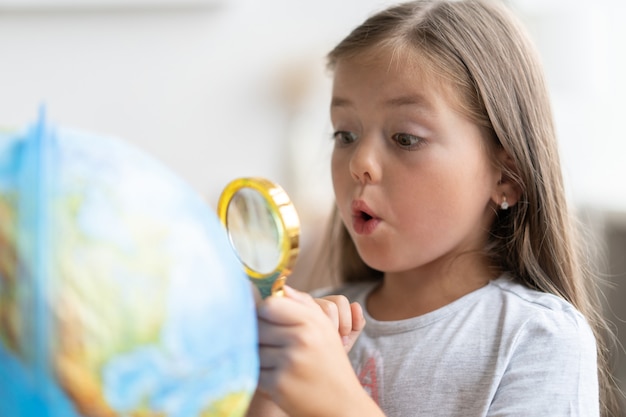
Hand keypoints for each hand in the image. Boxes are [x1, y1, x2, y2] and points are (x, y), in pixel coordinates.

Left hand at [255, 286, 376, 416]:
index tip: (266, 319)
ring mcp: (289, 362)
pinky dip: (262, 375)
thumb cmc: (330, 364)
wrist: (342, 405)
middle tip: (271, 344)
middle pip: (258, 326)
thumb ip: (304, 305)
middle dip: (260, 335)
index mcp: (312, 322)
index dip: (264, 311)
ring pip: (254, 349)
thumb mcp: (324, 329)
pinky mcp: (279, 384)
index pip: (270, 305)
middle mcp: (301, 339)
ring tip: (276, 362)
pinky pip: (255, 371)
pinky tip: (277, 378)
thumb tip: (282, 287)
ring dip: (260, 356)